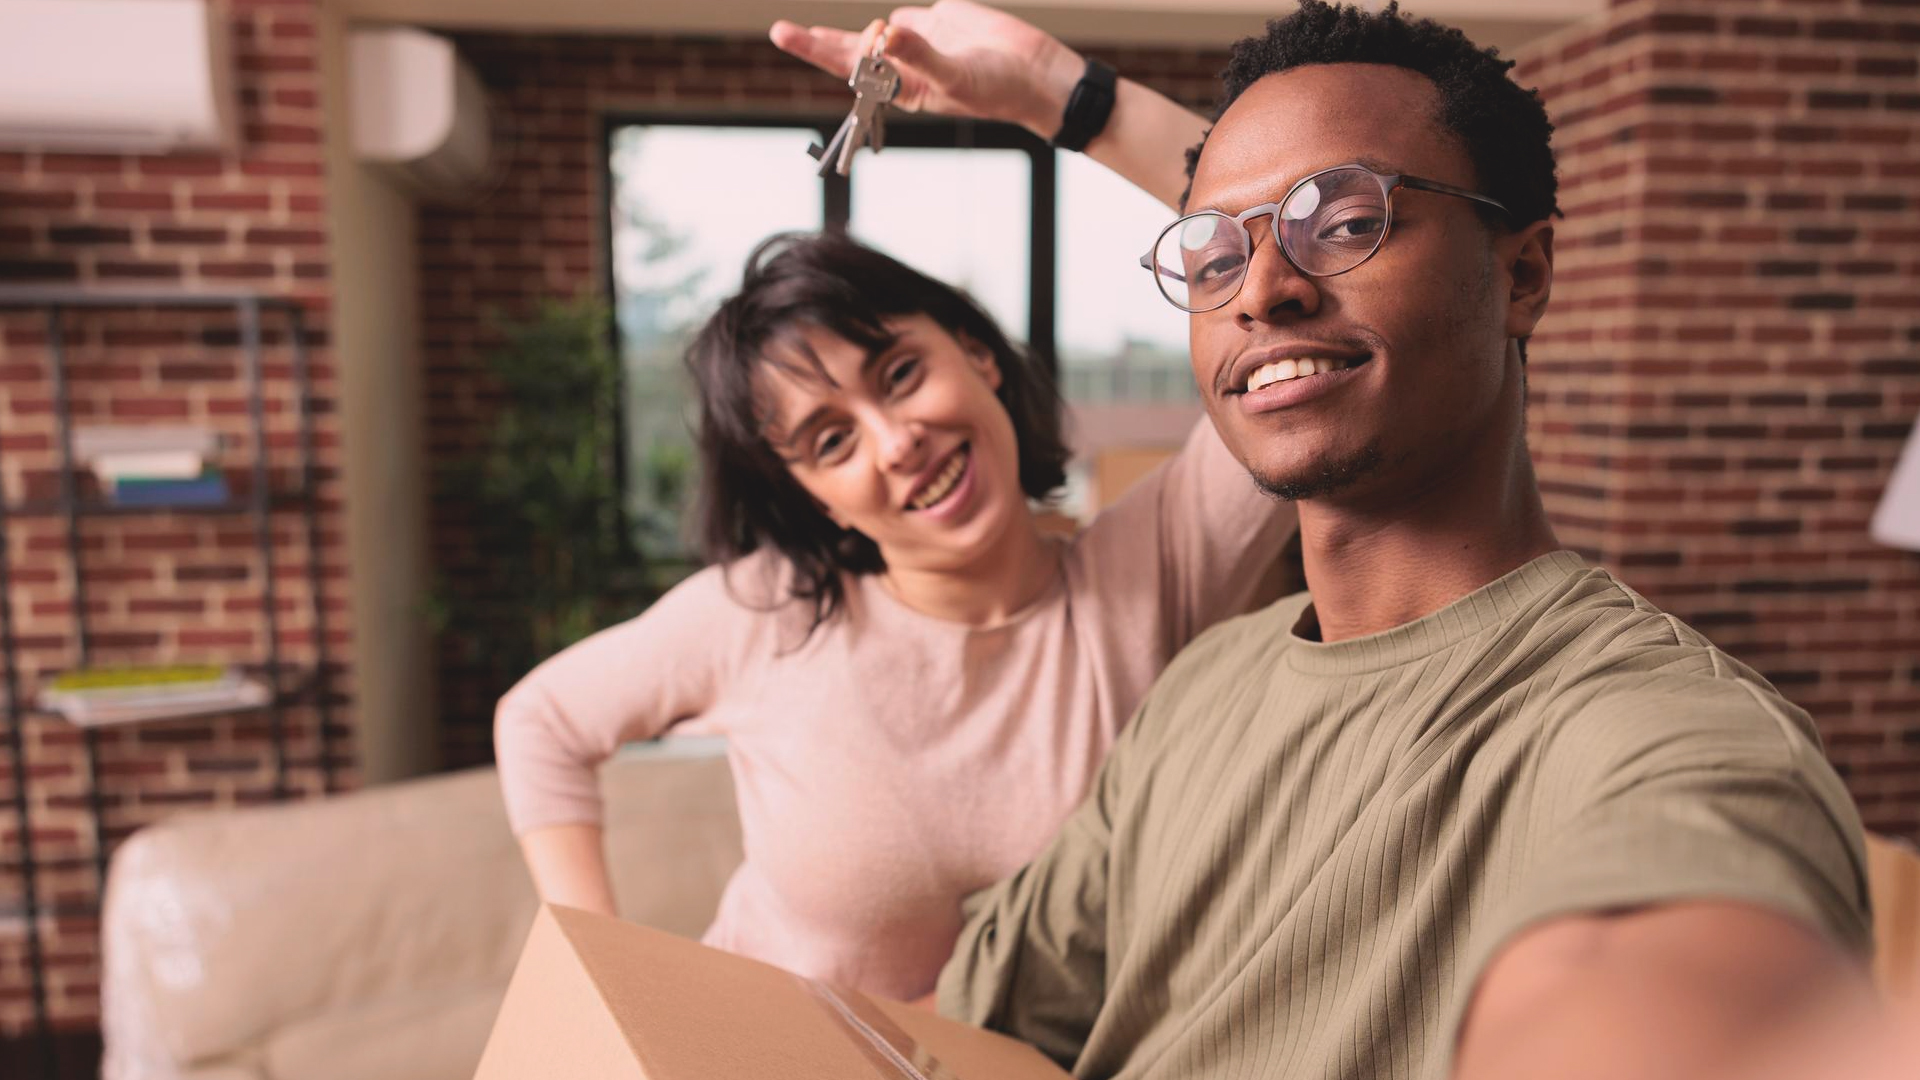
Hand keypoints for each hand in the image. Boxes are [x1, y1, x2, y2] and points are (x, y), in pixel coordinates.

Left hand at [769, 1, 1085, 137]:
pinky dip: (896, 18)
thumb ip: (920, 56)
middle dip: (817, 41)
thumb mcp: (957, 79)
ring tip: (859, 37)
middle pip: (851, 51)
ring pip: (877, 28)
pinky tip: (896, 26)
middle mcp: (903, 65)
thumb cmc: (998, 91)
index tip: (789, 35)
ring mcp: (918, 40)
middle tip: (780, 31)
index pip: (851, 70)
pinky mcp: (938, 18)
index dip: (818, 52)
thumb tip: (888, 33)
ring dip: (867, 30)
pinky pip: (905, 14)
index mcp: (902, 89)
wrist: (1035, 73)